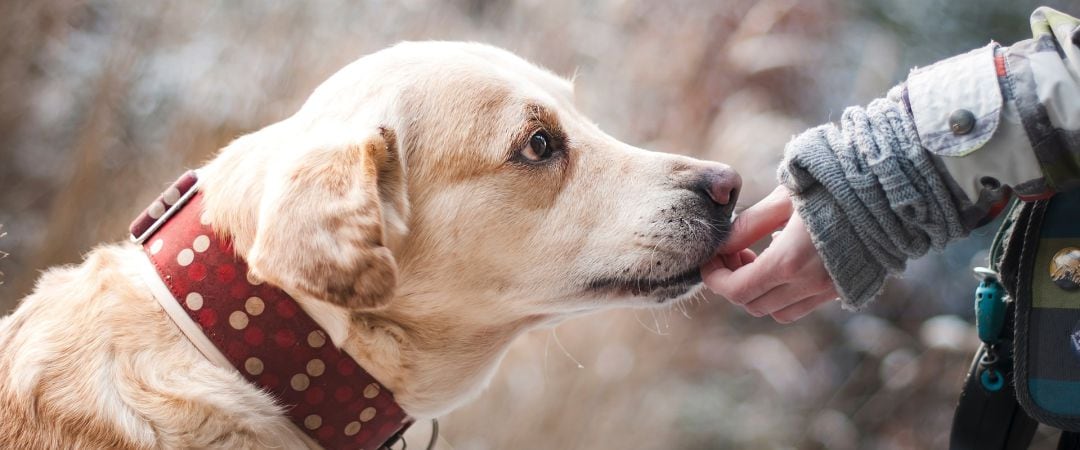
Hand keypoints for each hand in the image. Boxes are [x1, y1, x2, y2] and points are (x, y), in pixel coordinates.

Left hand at [701, 186, 838, 322]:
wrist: (890, 190)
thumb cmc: (833, 184)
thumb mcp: (784, 198)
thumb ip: (749, 225)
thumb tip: (722, 244)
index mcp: (790, 261)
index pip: (737, 290)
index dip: (715, 278)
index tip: (709, 260)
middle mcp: (809, 284)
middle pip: (753, 304)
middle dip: (734, 283)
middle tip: (733, 253)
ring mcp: (829, 290)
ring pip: (777, 311)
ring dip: (759, 292)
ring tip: (757, 258)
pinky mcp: (844, 289)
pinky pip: (803, 305)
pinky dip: (784, 294)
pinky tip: (785, 261)